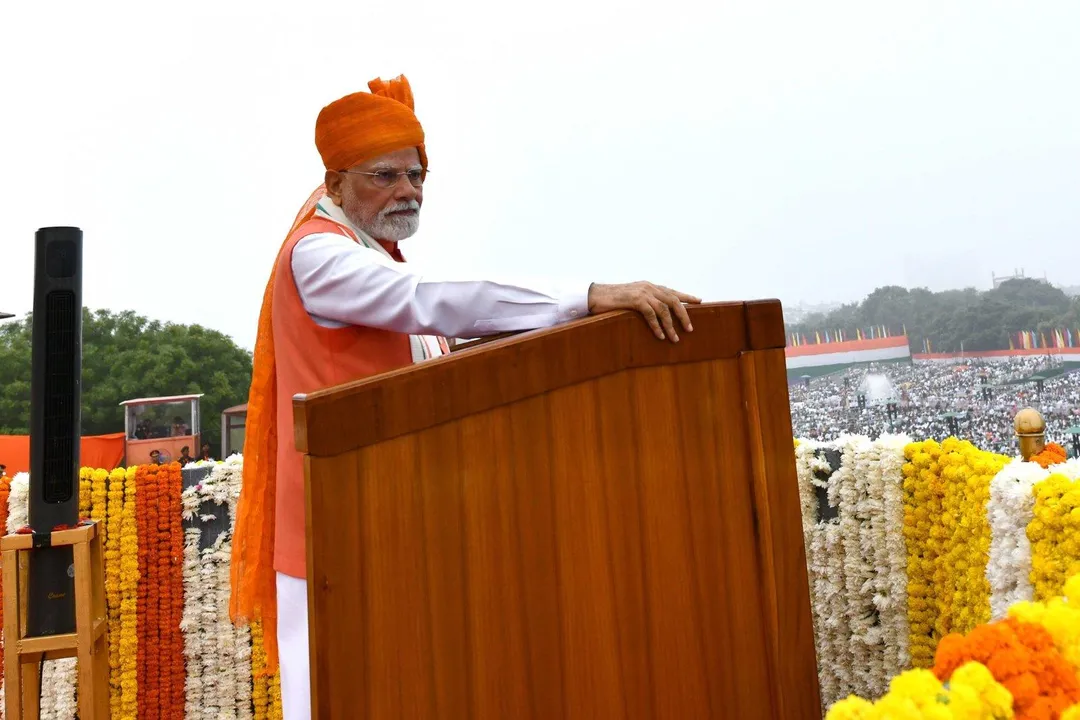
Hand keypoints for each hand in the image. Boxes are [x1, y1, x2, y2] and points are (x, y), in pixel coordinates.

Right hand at [587, 282, 701, 341]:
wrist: (593, 295)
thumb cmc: (610, 300)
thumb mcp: (630, 298)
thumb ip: (643, 302)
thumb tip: (654, 313)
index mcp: (649, 286)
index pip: (672, 291)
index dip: (686, 296)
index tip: (699, 301)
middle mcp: (648, 287)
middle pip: (673, 300)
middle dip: (684, 314)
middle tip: (690, 329)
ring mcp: (642, 292)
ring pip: (664, 309)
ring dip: (671, 325)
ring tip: (676, 338)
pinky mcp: (634, 300)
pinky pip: (651, 314)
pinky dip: (657, 326)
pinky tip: (661, 336)